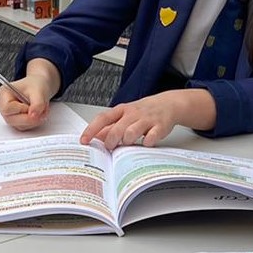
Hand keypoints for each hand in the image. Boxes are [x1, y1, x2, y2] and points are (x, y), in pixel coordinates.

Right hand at [0, 59, 59, 129]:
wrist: (39, 88)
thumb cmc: (35, 86)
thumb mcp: (38, 91)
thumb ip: (37, 103)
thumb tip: (33, 116)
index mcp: (3, 94)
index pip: (7, 108)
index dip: (21, 109)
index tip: (32, 105)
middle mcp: (2, 106)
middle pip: (12, 120)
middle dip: (30, 117)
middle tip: (41, 109)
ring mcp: (8, 115)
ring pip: (19, 125)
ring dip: (34, 120)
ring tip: (40, 108)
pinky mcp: (15, 122)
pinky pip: (24, 127)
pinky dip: (34, 122)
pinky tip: (37, 113)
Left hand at [80, 89, 213, 148]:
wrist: (168, 104)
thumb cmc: (143, 112)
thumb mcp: (125, 116)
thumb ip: (110, 126)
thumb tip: (95, 137)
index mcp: (122, 110)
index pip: (103, 119)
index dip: (91, 130)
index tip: (83, 140)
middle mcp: (133, 114)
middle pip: (116, 129)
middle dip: (111, 141)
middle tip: (110, 148)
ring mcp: (146, 119)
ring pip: (131, 132)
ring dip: (127, 142)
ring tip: (128, 145)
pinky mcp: (160, 126)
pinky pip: (151, 137)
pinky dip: (147, 142)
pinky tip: (146, 143)